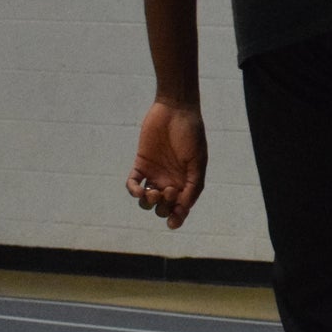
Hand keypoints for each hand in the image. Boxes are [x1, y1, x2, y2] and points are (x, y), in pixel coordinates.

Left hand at [126, 98, 206, 228]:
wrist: (175, 111)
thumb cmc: (191, 134)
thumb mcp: (198, 161)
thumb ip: (193, 185)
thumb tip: (183, 208)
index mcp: (186, 183)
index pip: (180, 209)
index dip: (176, 218)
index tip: (173, 220)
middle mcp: (170, 181)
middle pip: (162, 208)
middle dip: (164, 207)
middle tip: (168, 190)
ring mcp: (154, 174)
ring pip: (146, 201)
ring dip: (148, 202)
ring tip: (153, 193)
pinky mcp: (141, 165)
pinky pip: (133, 184)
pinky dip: (133, 190)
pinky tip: (139, 189)